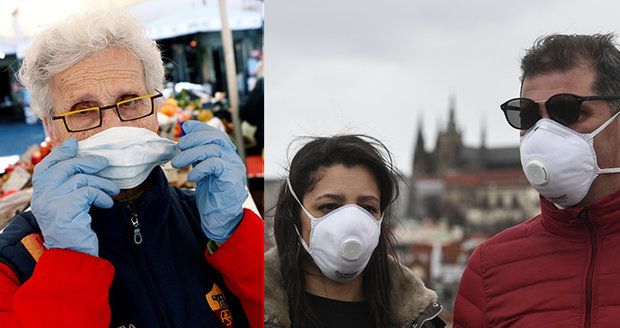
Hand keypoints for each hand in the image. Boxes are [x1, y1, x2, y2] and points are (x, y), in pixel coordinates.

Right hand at [31, 138, 119, 255]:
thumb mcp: (68, 205)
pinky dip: (102, 195)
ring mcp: (51, 203)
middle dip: (88, 162)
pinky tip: (108, 203)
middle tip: (104, 164)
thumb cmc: (74, 230)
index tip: (74, 145)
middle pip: (65, 167)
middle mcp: (41, 197)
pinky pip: (88, 192)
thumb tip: (77, 156)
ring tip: (113, 189)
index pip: (45, 166)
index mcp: (39, 195)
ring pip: (81, 178)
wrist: (73, 257)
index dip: (60, 153)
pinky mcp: (65, 210)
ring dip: (102, 182)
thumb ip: (68, 186)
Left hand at [171, 121, 247, 242]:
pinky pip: (215, 164)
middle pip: (215, 137)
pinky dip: (200, 168)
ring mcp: (234, 167)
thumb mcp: (202, 170)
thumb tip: (184, 136)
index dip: (200, 128)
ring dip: (191, 154)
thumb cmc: (211, 195)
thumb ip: (197, 155)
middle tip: (178, 147)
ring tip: (177, 163)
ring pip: (212, 149)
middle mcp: (232, 158)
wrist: (220, 218)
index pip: (215, 133)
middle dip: (193, 138)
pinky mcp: (231, 178)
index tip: (184, 127)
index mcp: (226, 154)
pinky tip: (192, 176)